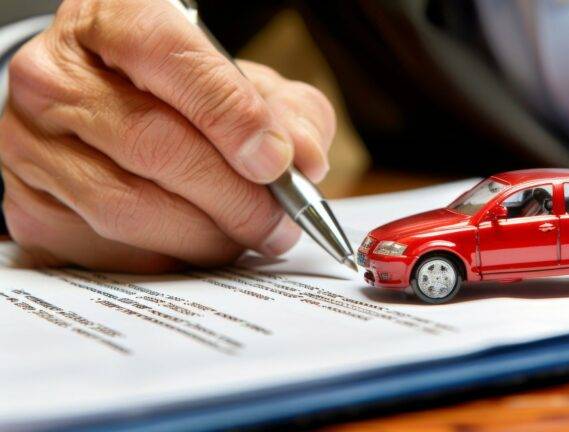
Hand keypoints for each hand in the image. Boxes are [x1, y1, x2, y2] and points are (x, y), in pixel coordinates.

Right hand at [0, 0, 335, 271]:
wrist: (102, 112)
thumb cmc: (181, 95)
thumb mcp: (243, 83)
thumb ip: (286, 111)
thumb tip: (305, 160)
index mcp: (109, 21)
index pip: (168, 58)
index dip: (230, 114)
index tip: (277, 161)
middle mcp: (55, 79)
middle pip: (152, 144)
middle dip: (234, 194)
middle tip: (279, 219)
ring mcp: (30, 145)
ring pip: (128, 206)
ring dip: (207, 234)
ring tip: (250, 234)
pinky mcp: (30, 208)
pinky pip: (109, 250)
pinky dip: (170, 256)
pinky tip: (200, 243)